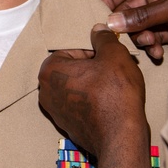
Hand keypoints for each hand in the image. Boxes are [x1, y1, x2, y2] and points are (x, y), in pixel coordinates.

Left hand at [38, 24, 146, 158]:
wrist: (122, 137)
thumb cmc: (115, 93)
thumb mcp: (114, 54)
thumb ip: (103, 38)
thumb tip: (98, 30)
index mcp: (49, 70)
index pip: (71, 50)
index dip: (94, 52)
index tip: (108, 59)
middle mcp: (45, 92)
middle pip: (73, 69)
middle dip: (93, 68)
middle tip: (113, 72)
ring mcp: (55, 112)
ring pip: (77, 87)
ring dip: (94, 85)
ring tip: (114, 88)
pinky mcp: (67, 127)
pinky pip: (80, 105)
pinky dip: (94, 102)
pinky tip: (111, 104)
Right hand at [102, 0, 167, 60]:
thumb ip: (143, 15)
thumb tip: (112, 21)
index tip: (98, 14)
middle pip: (132, 7)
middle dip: (127, 23)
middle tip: (118, 39)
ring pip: (141, 25)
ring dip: (141, 37)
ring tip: (149, 45)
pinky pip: (153, 37)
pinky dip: (152, 46)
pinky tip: (157, 53)